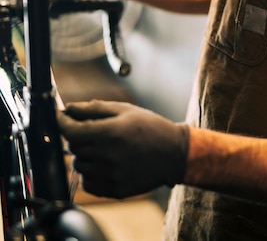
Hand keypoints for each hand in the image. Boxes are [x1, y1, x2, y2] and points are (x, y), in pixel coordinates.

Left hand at [58, 100, 189, 198]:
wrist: (174, 153)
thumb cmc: (150, 127)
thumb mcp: (125, 110)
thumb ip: (95, 109)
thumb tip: (69, 109)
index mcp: (111, 132)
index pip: (72, 131)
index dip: (61, 122)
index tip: (60, 117)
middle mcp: (109, 155)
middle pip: (74, 147)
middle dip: (77, 136)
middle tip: (91, 130)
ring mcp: (112, 175)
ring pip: (78, 166)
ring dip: (83, 155)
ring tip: (101, 147)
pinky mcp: (115, 190)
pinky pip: (88, 183)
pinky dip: (89, 173)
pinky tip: (104, 163)